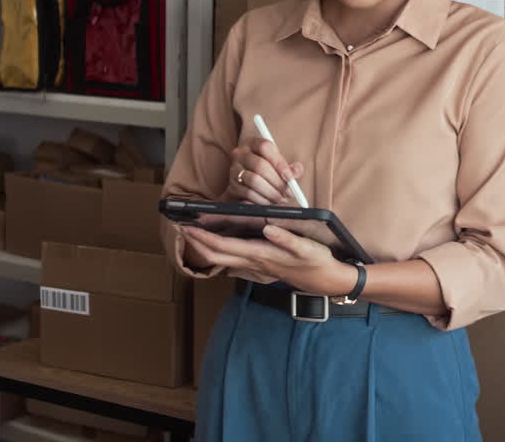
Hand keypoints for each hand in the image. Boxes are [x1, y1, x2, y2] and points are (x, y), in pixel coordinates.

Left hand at [181, 224, 354, 296]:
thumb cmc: (315, 260)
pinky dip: (218, 251)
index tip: (187, 226)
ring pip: (222, 258)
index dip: (203, 238)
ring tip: (191, 232)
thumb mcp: (306, 247)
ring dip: (204, 246)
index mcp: (260, 253)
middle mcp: (253, 261)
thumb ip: (287, 237)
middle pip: (216, 254)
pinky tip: (214, 242)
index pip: (224, 247)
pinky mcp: (258, 264)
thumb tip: (267, 227)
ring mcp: (254, 265)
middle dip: (196, 241)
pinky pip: (232, 259)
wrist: (324, 279)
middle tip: (180, 226)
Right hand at [226, 137, 303, 205]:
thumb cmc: (268, 174)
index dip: (280, 163)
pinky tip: (270, 202)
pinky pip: (248, 194)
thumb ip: (291, 168)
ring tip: (281, 199)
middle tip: (289, 193)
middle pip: (260, 165)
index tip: (290, 178)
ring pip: (254, 181)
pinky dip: (262, 200)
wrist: (247, 188)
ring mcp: (233, 170)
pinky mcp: (231, 187)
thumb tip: (295, 173)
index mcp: (253, 144)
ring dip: (271, 193)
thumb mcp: (280, 167)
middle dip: (277, 182)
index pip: (265, 147)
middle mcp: (240, 154)